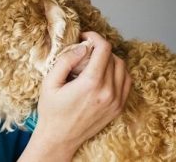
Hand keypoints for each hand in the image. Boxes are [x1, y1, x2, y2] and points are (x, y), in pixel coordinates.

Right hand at [19, 32, 131, 161]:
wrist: (59, 138)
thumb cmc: (51, 110)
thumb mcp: (49, 82)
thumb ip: (66, 60)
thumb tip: (82, 47)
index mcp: (90, 84)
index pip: (104, 49)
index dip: (94, 37)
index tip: (84, 37)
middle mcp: (108, 92)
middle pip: (113, 56)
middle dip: (99, 48)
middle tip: (85, 50)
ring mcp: (116, 101)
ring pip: (123, 67)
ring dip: (110, 59)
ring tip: (94, 61)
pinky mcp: (118, 108)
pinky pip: (126, 82)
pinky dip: (118, 72)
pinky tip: (104, 73)